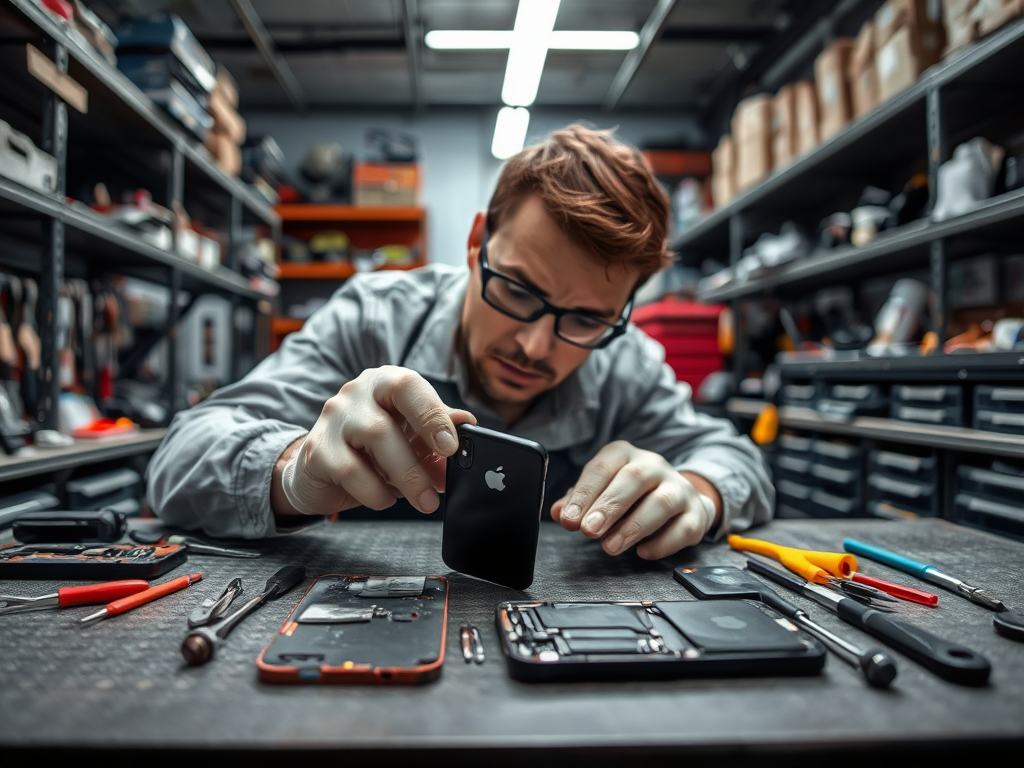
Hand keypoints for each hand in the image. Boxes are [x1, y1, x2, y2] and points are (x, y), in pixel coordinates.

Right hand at [275, 366, 475, 516]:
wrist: (323, 467)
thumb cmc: (375, 448)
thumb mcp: (411, 436)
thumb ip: (438, 430)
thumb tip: (468, 425)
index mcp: (386, 383)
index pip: (408, 386)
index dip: (432, 415)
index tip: (451, 447)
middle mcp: (356, 394)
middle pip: (386, 426)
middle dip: (415, 466)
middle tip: (435, 494)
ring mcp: (333, 419)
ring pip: (370, 446)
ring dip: (402, 480)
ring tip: (420, 501)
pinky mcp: (318, 450)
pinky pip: (350, 472)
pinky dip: (374, 492)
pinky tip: (384, 497)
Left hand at [550, 441, 719, 558]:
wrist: (679, 496)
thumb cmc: (630, 493)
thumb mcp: (601, 490)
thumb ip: (578, 501)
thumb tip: (557, 512)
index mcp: (625, 455)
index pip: (603, 468)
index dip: (584, 493)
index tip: (569, 518)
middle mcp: (654, 466)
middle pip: (634, 479)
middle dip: (609, 506)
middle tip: (588, 531)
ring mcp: (679, 488)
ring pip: (662, 502)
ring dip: (634, 526)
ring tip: (610, 547)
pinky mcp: (696, 513)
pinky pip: (684, 527)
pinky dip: (663, 542)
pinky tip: (643, 552)